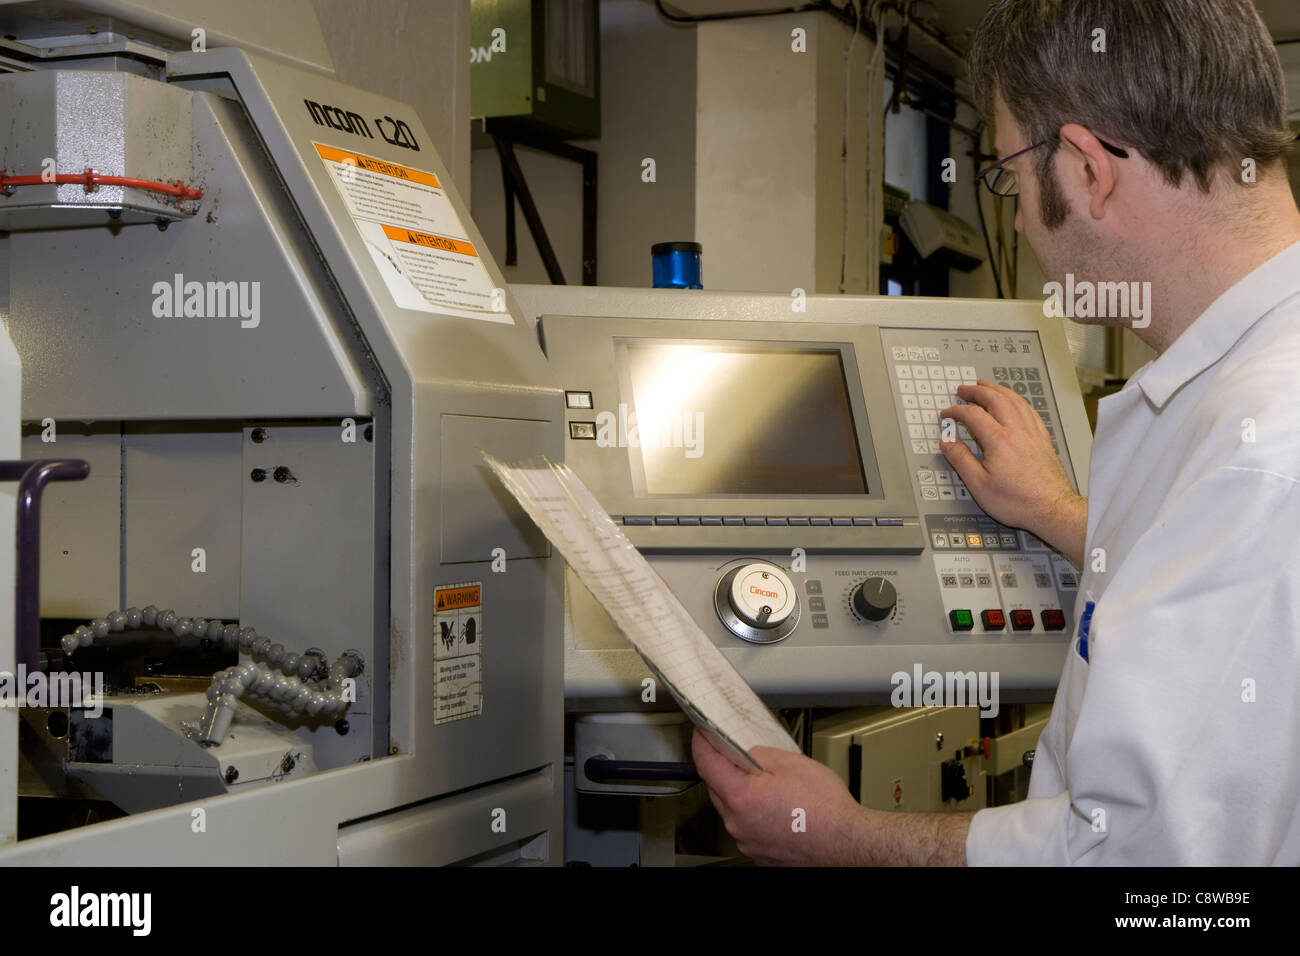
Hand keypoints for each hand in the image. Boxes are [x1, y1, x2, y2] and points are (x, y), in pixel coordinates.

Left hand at [691, 729, 867, 864]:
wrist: (846, 842)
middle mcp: (738, 823)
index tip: (702, 734)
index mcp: (741, 798)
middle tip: (740, 755)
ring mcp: (747, 841)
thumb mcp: (791, 762)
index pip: (706, 764)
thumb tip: (746, 752)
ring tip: (769, 784)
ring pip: (731, 809)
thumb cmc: (825, 809)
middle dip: (724, 769)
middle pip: (716, 788)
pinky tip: (775, 806)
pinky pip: (746, 826)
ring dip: (741, 793)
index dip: (702, 743)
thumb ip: (759, 753)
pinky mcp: (759, 853)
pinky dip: (753, 814)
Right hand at [939, 380, 1084, 564]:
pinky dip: (1018, 401)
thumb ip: (960, 459)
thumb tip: (947, 442)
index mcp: (999, 440)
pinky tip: (1015, 402)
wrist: (1051, 509)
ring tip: (987, 385)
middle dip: (977, 391)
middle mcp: (1018, 432)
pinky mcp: (1043, 441)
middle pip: (996, 400)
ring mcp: (1033, 434)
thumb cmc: (1018, 501)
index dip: (956, 411)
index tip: (947, 414)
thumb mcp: (978, 485)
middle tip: (964, 388)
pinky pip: (1030, 411)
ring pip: (1015, 401)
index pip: (973, 415)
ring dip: (998, 390)